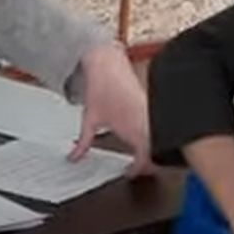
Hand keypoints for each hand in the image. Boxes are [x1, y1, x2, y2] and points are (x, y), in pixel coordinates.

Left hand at [71, 42, 152, 174]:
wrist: (109, 61)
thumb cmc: (102, 87)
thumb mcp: (91, 119)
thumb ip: (83, 143)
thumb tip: (74, 157)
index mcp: (135, 132)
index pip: (145, 159)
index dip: (138, 170)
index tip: (129, 172)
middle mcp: (147, 125)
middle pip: (157, 152)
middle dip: (151, 162)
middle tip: (139, 167)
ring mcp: (150, 114)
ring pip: (159, 138)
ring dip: (152, 147)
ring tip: (141, 151)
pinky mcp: (150, 104)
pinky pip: (156, 123)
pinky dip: (151, 131)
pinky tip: (139, 130)